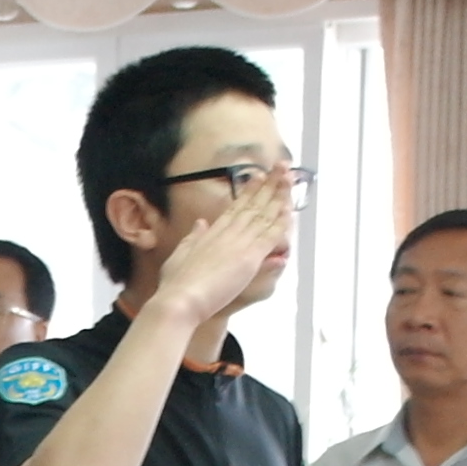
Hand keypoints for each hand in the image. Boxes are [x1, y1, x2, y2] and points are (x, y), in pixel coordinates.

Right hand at [146, 170, 292, 331]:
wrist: (180, 298)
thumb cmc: (176, 282)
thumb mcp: (181, 253)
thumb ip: (193, 237)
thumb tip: (200, 223)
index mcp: (213, 232)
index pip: (236, 206)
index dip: (250, 190)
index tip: (260, 176)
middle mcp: (228, 232)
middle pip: (253, 204)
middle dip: (269, 185)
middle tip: (282, 167)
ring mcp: (240, 243)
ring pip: (264, 215)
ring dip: (279, 196)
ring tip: (289, 178)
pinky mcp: (250, 258)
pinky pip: (270, 236)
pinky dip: (281, 222)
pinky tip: (290, 210)